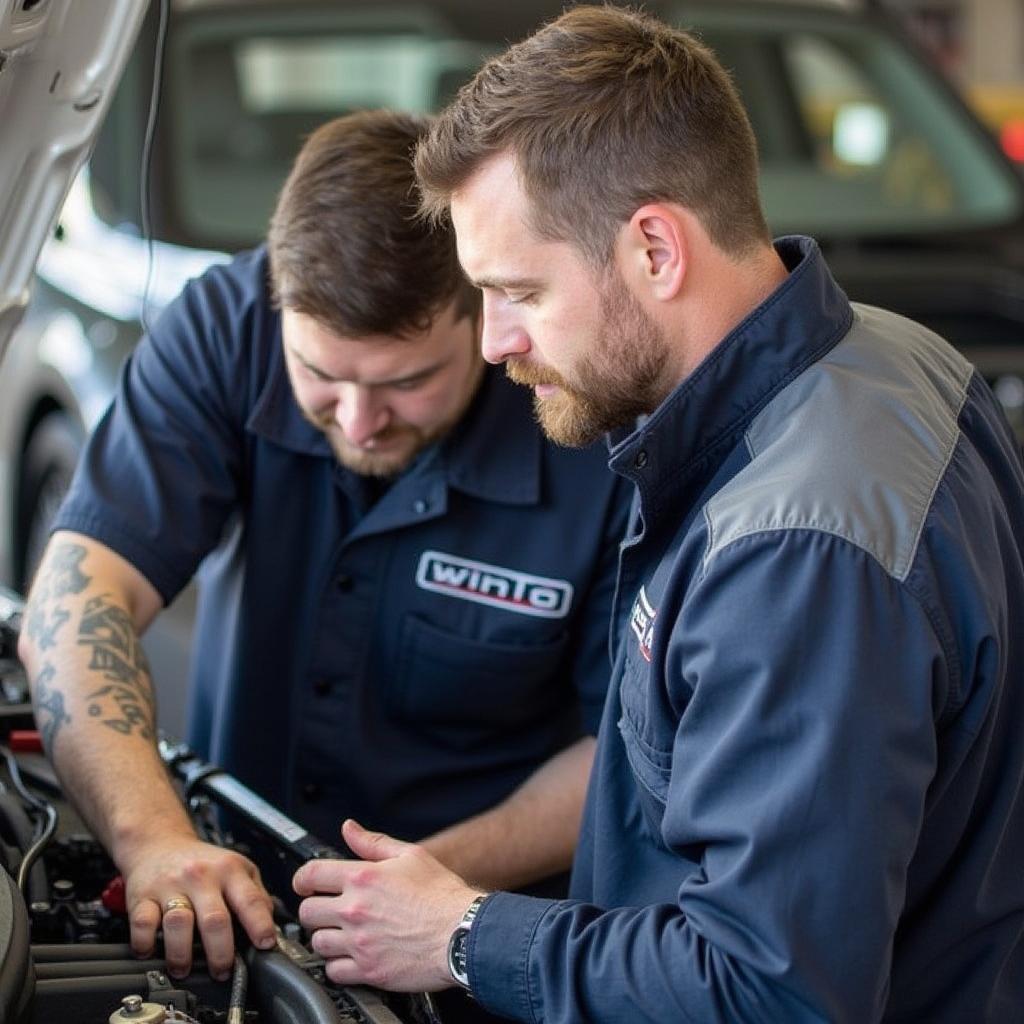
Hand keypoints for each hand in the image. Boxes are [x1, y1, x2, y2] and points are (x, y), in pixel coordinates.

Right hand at [121, 834, 275, 979]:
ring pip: (179, 923)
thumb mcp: (238, 868)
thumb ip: (256, 895)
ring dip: (182, 954)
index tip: (264, 946)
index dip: (260, 925)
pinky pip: (143, 925)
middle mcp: (201, 876)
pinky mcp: (142, 896)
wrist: (159, 843)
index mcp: (230, 870)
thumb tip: (271, 928)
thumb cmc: (202, 862)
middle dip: (221, 953)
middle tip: (223, 971)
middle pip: (215, 919)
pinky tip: (152, 953)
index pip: (250, 900)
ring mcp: (171, 885)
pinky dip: (146, 944)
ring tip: (185, 969)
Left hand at [293, 819, 483, 991]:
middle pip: (307, 911)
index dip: (302, 878)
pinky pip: (334, 971)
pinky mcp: (368, 970)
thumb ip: (373, 842)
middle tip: (329, 910)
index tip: (305, 884)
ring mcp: (359, 942)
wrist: (463, 933)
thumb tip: (349, 829)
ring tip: (343, 933)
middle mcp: (355, 910)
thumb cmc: (442, 896)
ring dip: (327, 937)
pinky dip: (339, 964)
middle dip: (316, 908)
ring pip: (317, 942)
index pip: (311, 874)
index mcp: (363, 878)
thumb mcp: (410, 855)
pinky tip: (353, 955)